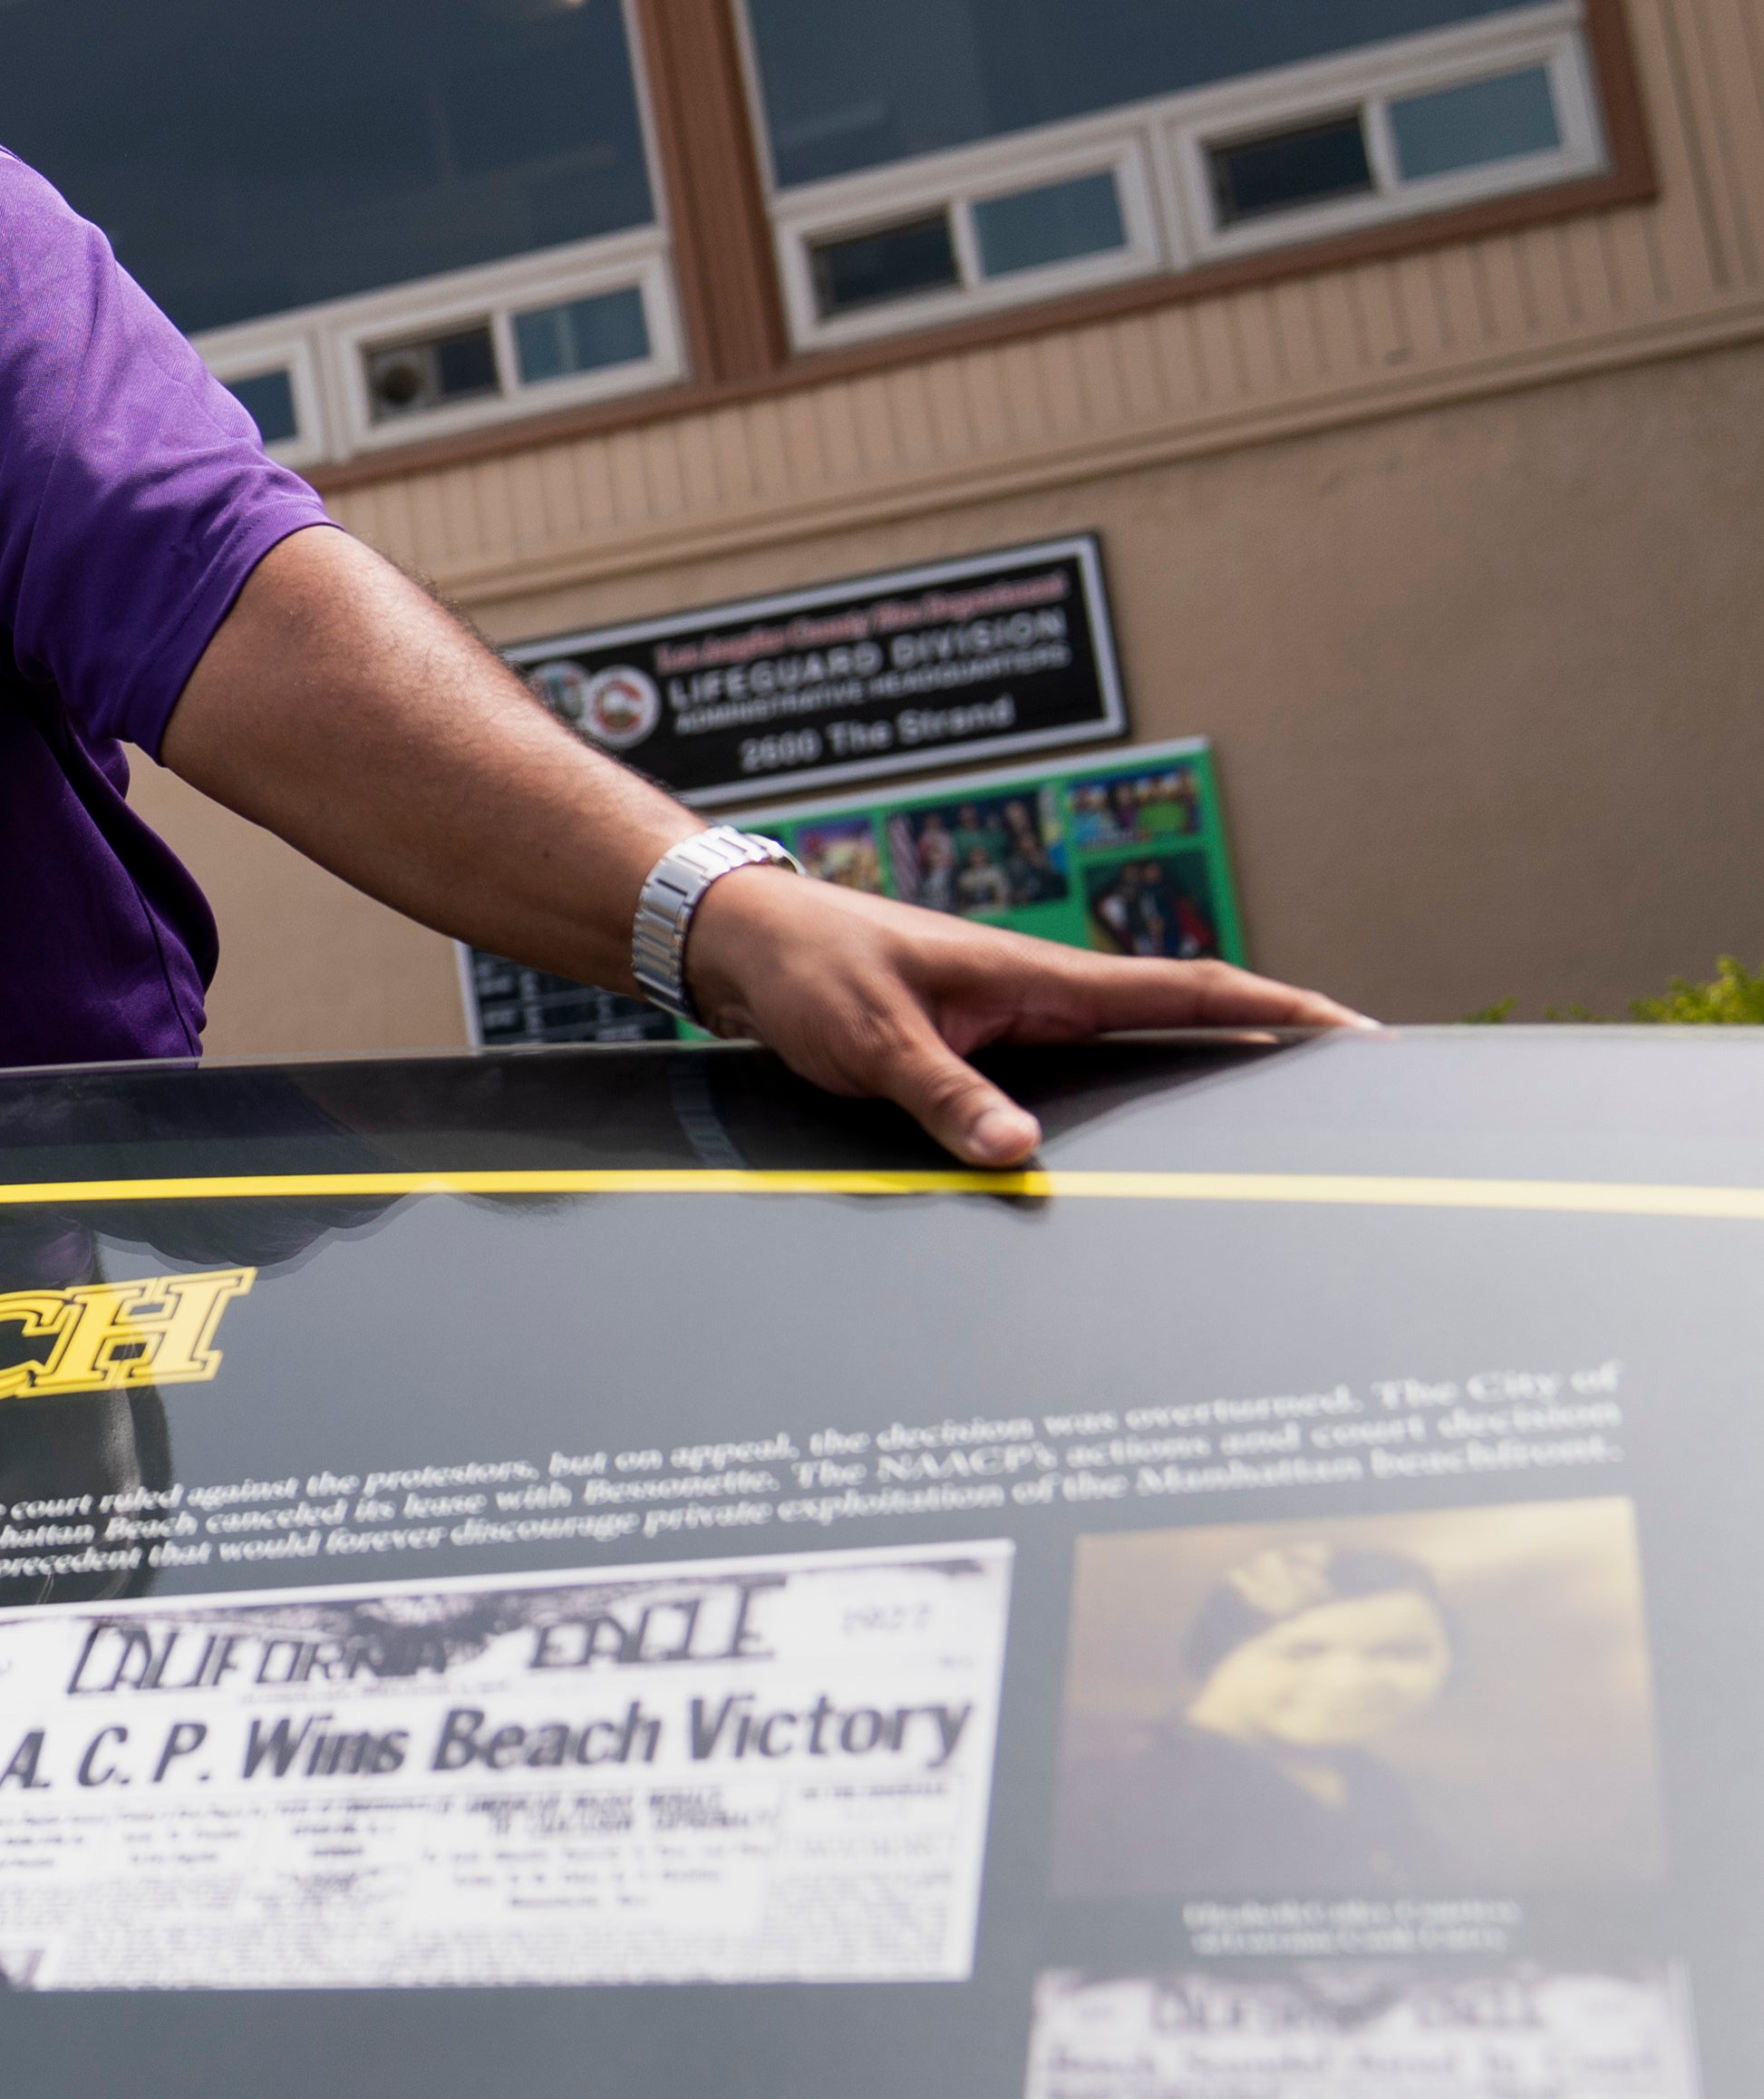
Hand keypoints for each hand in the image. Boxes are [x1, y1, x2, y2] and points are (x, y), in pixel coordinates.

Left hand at [683, 866, 1369, 1167]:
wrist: (741, 946)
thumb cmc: (806, 969)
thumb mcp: (874, 1040)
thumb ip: (945, 1095)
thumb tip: (1018, 1151)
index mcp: (1039, 977)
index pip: (1186, 989)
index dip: (1277, 1011)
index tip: (1357, 1032)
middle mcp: (1042, 994)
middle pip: (1181, 1022)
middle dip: (1266, 1050)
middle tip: (1352, 1089)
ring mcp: (1016, 1018)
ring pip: (1130, 1054)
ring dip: (1198, 1076)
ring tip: (1275, 1125)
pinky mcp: (980, 1043)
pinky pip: (1072, 1075)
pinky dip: (1120, 1100)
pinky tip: (1141, 1142)